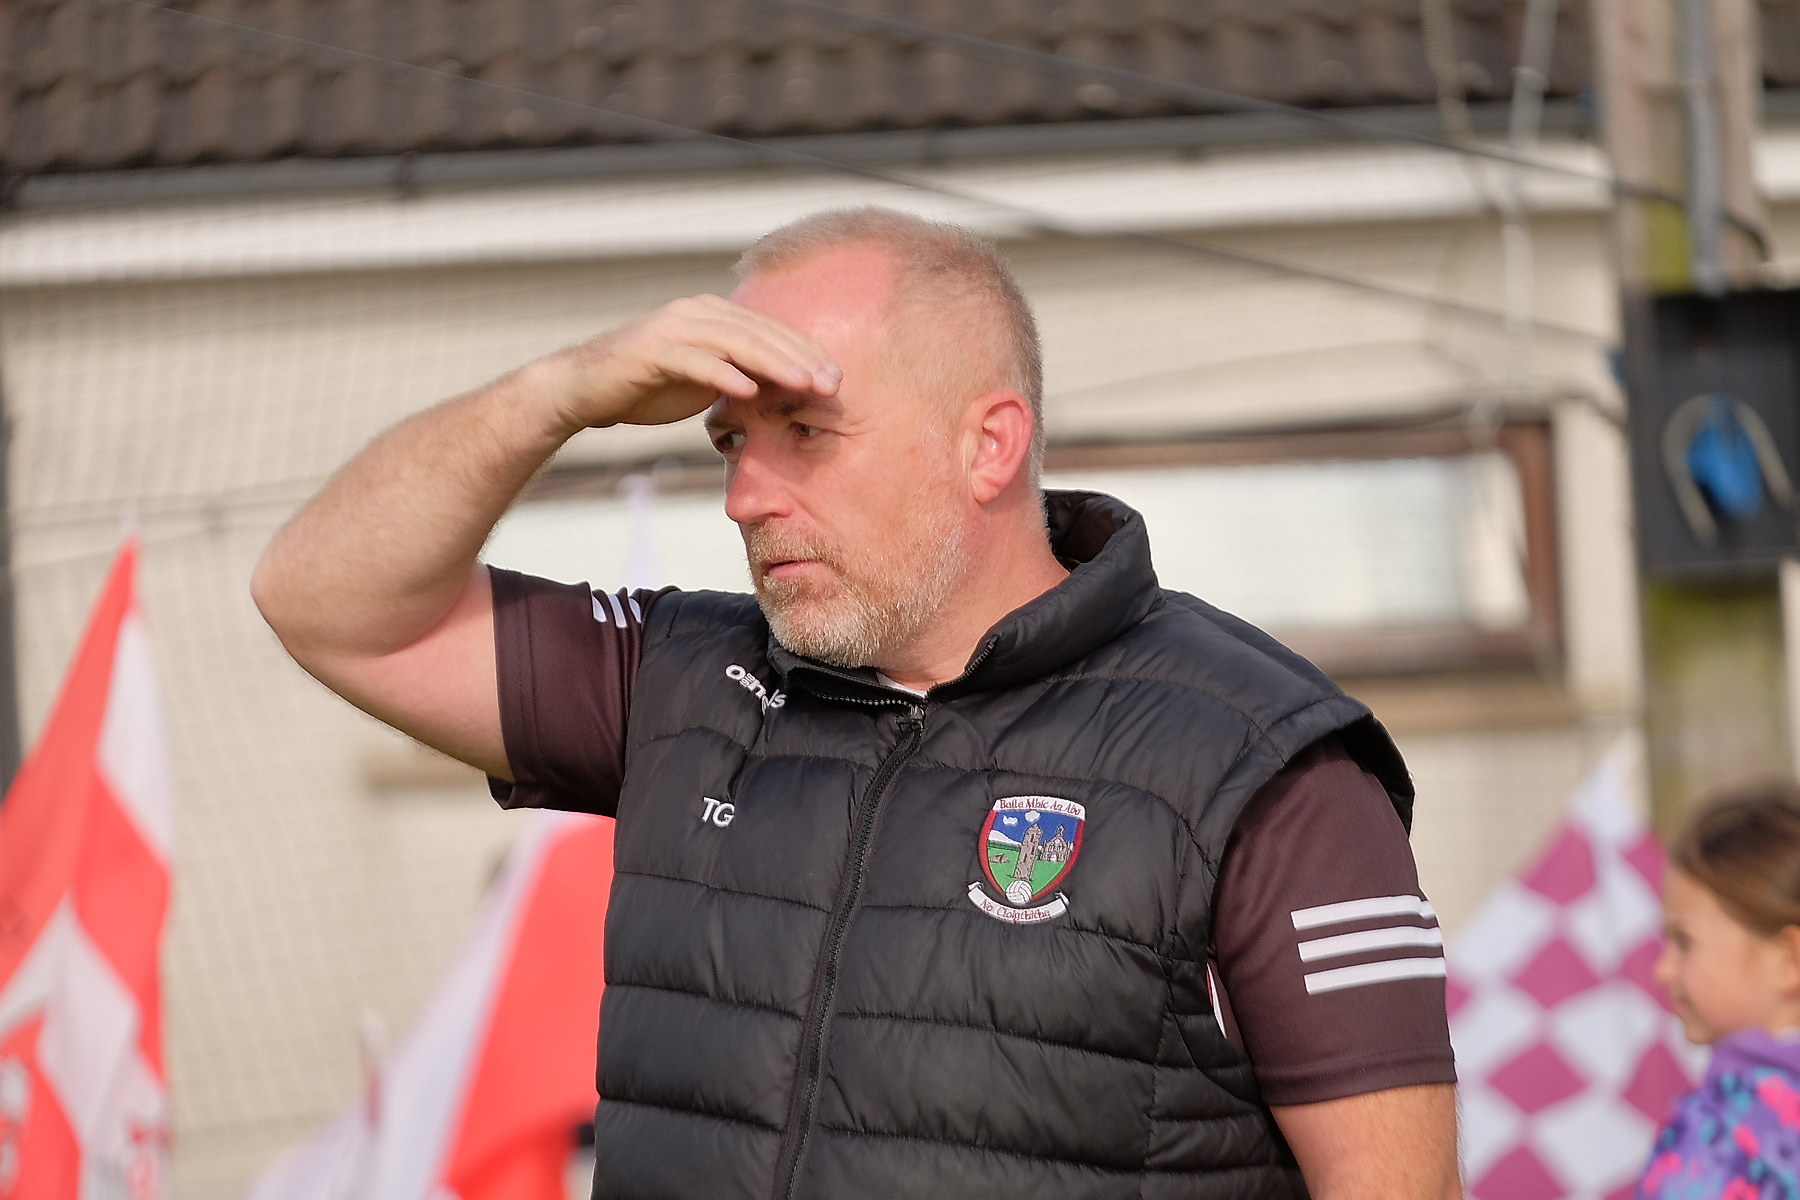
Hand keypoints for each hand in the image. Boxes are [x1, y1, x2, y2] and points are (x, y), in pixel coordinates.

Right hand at [530, 294, 841, 435]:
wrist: (582, 390)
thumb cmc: (644, 387)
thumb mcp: (700, 381)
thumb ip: (736, 376)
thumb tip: (778, 390)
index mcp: (711, 315)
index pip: (769, 330)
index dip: (805, 352)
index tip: (837, 378)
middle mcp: (695, 313)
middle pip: (759, 332)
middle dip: (800, 357)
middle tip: (833, 383)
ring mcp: (672, 328)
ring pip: (734, 341)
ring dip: (773, 363)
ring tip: (805, 383)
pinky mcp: (650, 351)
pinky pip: (694, 361)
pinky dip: (723, 374)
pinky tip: (749, 391)